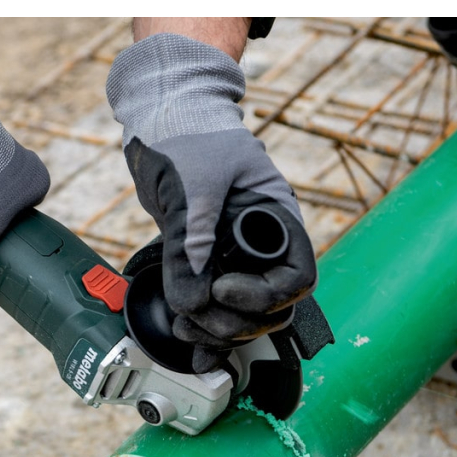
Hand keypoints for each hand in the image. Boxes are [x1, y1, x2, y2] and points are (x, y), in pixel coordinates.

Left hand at [108, 32, 315, 371]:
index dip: (263, 296)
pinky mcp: (206, 263)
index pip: (296, 278)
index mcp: (276, 219)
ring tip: (186, 328)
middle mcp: (261, 243)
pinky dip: (204, 328)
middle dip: (238, 322)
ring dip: (217, 330)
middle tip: (199, 317)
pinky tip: (189, 339)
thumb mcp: (193, 188)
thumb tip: (193, 302)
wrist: (161, 118)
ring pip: (244, 315)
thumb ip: (192, 245)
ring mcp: (233, 256)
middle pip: (272, 308)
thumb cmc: (189, 133)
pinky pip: (213, 307)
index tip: (222, 290)